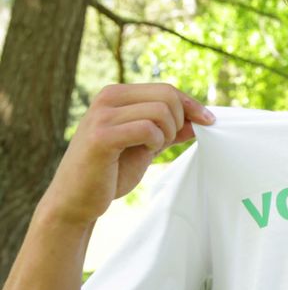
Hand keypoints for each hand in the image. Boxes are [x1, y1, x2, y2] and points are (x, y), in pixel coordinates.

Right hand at [39, 83, 214, 226]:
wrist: (77, 200)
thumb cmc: (111, 172)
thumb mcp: (147, 146)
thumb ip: (170, 130)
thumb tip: (201, 120)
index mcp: (117, 95)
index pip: (166, 89)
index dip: (192, 105)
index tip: (209, 121)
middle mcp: (107, 98)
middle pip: (167, 96)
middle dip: (179, 121)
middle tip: (166, 142)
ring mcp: (102, 116)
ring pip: (161, 111)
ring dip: (167, 134)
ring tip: (150, 148)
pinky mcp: (101, 137)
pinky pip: (147, 129)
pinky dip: (155, 142)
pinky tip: (143, 151)